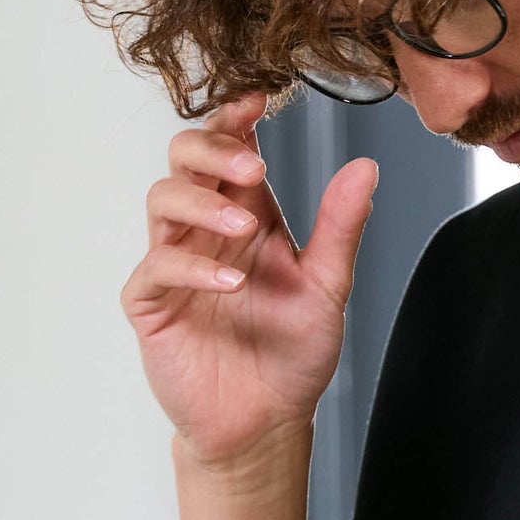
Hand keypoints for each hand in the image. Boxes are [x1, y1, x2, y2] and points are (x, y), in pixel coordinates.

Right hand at [120, 91, 376, 465]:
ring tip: (243, 224)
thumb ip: (340, 227)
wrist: (266, 421)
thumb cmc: (292, 354)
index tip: (259, 98)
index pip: (231, 148)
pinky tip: (231, 282)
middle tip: (251, 166)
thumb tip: (366, 168)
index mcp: (248, 216)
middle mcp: (207, 230)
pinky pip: (158, 267)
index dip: (235, 117)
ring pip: (163, 201)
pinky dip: (193, 267)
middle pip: (185, 159)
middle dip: (213, 149)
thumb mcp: (327, 286)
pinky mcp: (153, 303)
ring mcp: (176, 264)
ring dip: (203, 202)